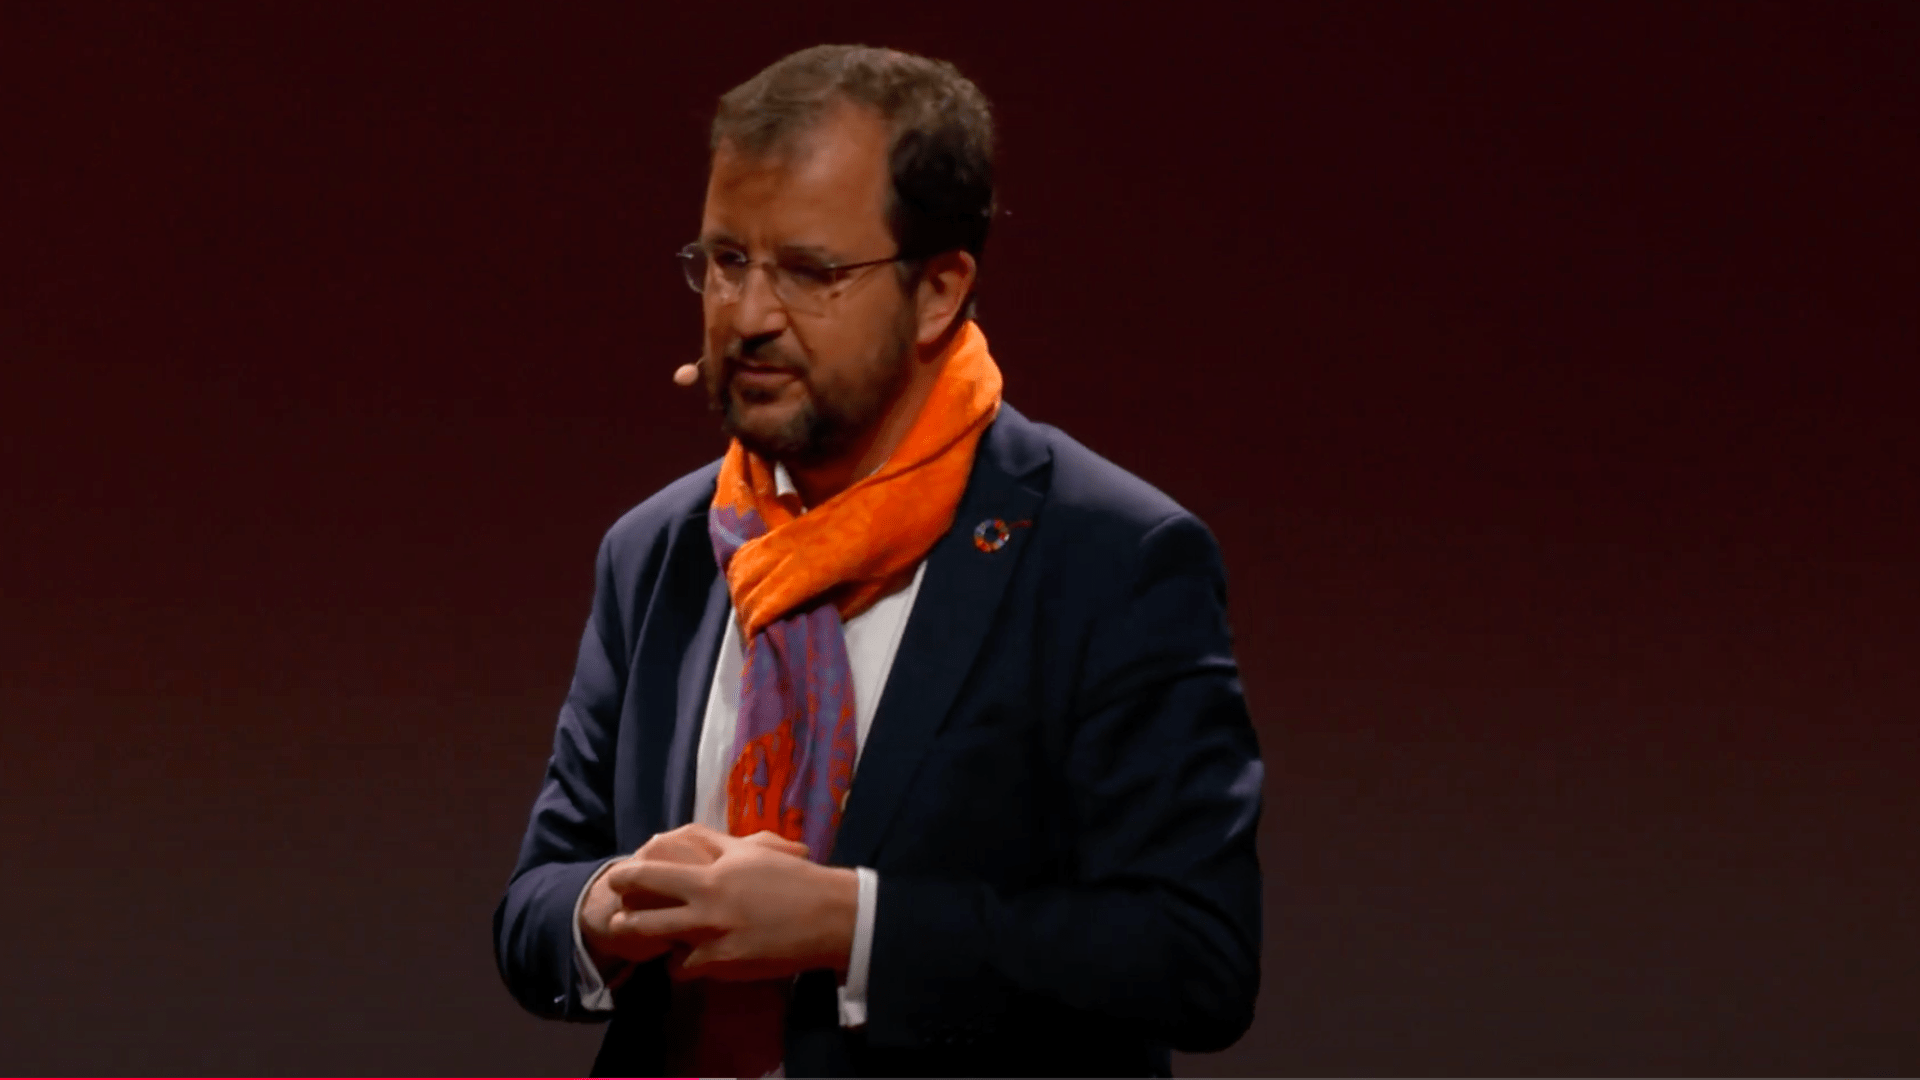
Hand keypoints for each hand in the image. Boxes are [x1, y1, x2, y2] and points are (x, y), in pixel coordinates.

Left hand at [604, 828, 857, 982]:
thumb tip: (687, 835)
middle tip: (617, 920)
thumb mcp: (753, 851)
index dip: (627, 877)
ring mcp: (713, 941)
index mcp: (711, 875)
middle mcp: (705, 909)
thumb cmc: (793, 877)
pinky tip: (688, 959)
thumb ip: (718, 845)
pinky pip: (687, 970)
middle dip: (625, 921)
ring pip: (663, 949)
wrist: (827, 916)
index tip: (616, 878)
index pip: (653, 875)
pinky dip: (684, 964)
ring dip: (653, 946)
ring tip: (650, 944)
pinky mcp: (725, 966)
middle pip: (645, 919)